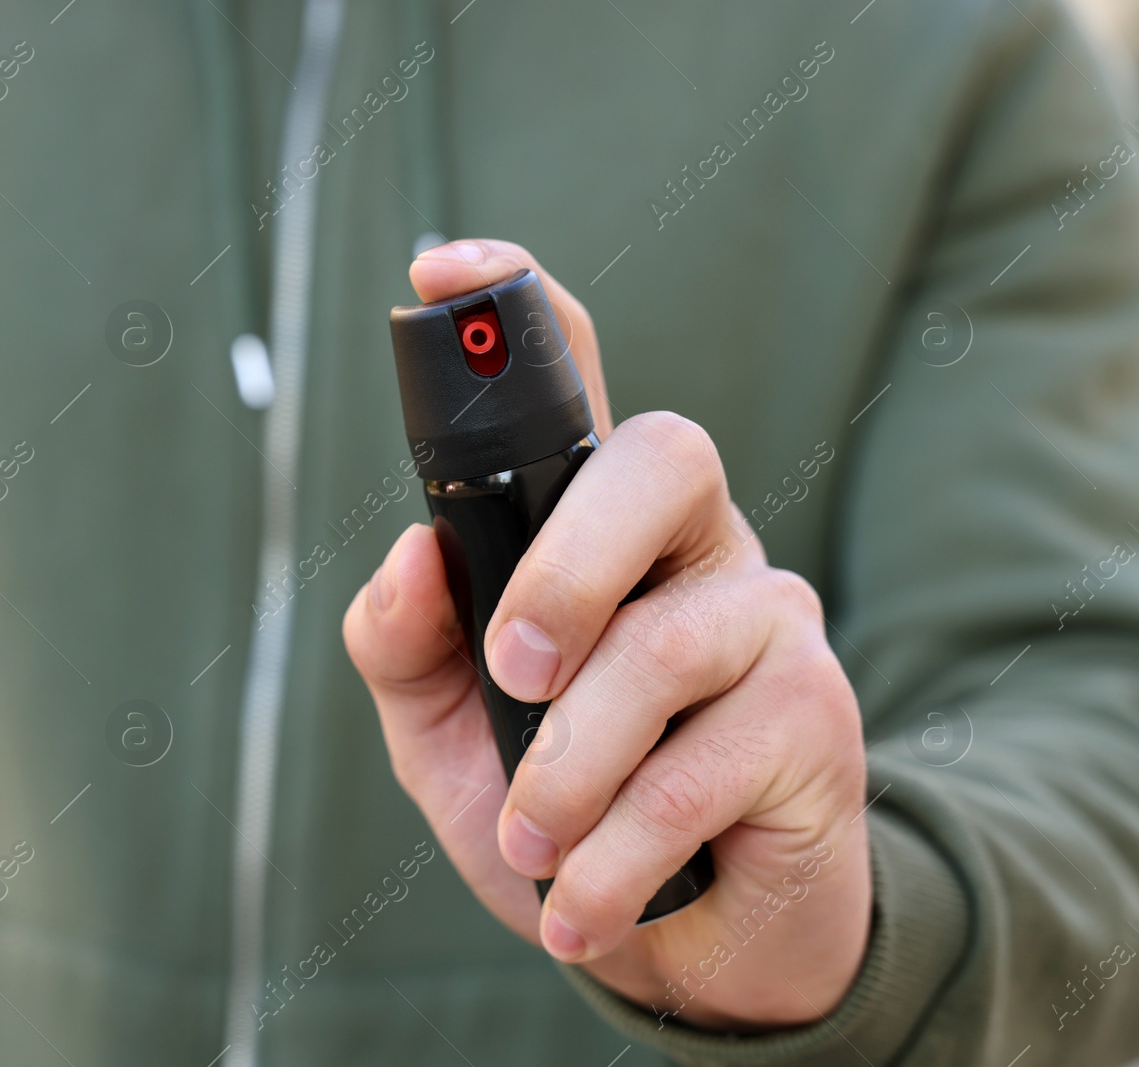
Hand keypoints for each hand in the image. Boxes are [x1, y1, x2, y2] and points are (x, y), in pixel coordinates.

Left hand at [344, 239, 871, 1030]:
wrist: (677, 946)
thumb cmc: (556, 811)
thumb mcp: (445, 736)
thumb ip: (405, 648)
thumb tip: (406, 560)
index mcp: (594, 532)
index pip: (576, 386)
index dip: (519, 310)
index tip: (441, 268)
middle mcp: (692, 546)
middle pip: (661, 455)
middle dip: (566, 568)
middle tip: (513, 670)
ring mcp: (767, 621)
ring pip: (669, 641)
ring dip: (570, 764)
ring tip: (528, 843)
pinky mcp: (819, 717)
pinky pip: (701, 765)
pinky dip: (617, 850)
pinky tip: (584, 901)